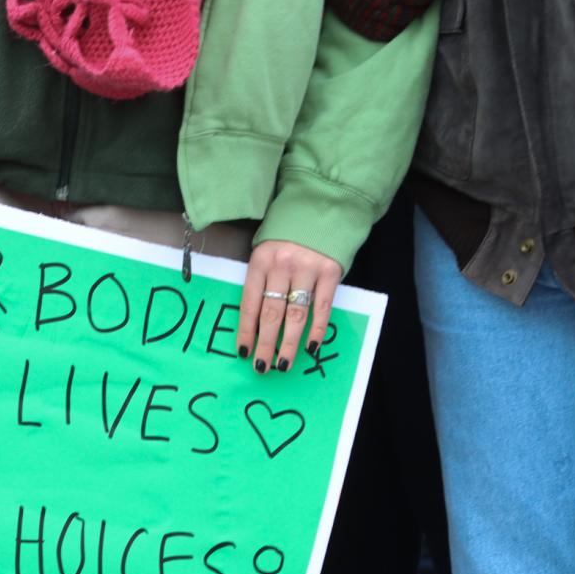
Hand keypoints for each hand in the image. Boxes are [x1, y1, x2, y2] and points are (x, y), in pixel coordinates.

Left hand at [237, 240, 342, 373]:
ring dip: (289, 342)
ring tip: (283, 364)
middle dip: (266, 344)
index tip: (243, 352)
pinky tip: (310, 346)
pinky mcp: (331, 271)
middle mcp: (283, 265)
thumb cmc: (287, 235)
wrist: (323, 206)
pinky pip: (322, 306)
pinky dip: (317, 328)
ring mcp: (308, 268)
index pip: (250, 303)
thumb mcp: (265, 250)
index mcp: (260, 261)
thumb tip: (255, 321)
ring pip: (296, 314)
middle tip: (261, 367)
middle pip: (271, 313)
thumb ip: (261, 279)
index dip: (246, 330)